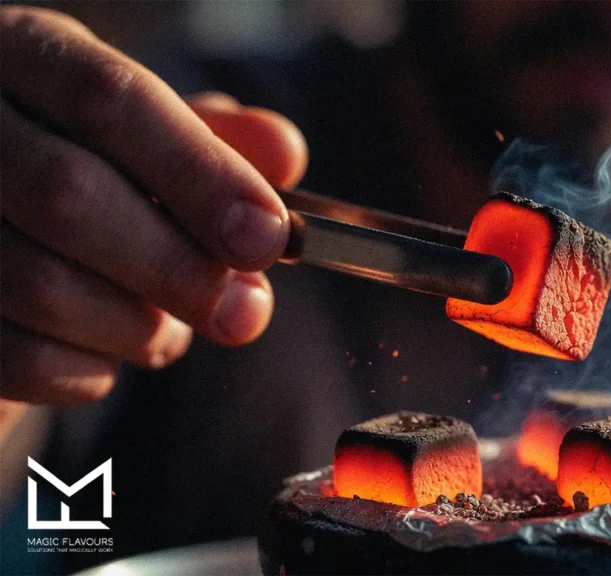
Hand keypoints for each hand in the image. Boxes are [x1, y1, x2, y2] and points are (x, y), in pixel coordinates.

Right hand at [0, 7, 306, 403]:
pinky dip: (86, 371)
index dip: (202, 174)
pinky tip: (108, 355)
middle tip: (245, 313)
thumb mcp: (152, 143)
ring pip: (39, 285)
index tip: (268, 237)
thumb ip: (217, 144)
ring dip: (136, 328)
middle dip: (179, 267)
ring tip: (166, 329)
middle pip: (68, 194)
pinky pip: (13, 357)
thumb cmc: (94, 180)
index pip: (111, 100)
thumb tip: (282, 151)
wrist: (4, 246)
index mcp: (26, 57)